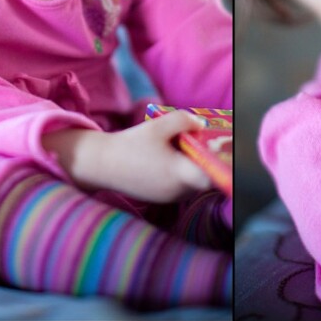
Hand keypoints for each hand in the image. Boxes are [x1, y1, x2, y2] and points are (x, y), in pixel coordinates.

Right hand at [42, 112, 211, 203]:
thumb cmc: (132, 143)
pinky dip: (181, 174)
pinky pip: (181, 187)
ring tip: (182, 148)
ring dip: (193, 167)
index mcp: (178, 173)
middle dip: (205, 160)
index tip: (218, 152)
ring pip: (193, 183)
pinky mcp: (161, 199)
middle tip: (201, 142)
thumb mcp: (159, 124)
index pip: (210, 177)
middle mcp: (177, 190)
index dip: (218, 166)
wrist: (102, 164)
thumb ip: (185, 121)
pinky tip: (170, 158)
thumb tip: (203, 125)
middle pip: (204, 178)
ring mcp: (169, 198)